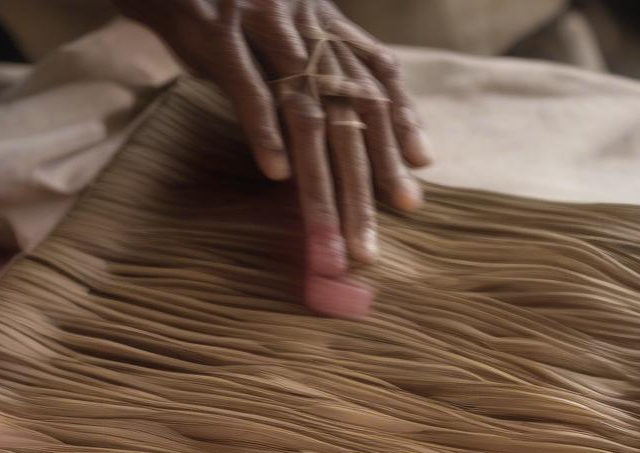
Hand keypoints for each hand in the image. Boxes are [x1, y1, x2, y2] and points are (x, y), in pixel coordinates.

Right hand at [116, 0, 432, 316]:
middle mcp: (306, 27)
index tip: (421, 171)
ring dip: (321, 185)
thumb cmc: (221, 3)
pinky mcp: (218, 34)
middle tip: (373, 242)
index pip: (378, 76)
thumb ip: (311, 69)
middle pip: (351, 113)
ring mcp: (264, 28)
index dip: (402, 121)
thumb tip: (334, 129)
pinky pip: (248, 90)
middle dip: (369, 182)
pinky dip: (265, 133)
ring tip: (330, 238)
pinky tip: (278, 176)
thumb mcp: (279, 28)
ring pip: (306, 115)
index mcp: (325, 24)